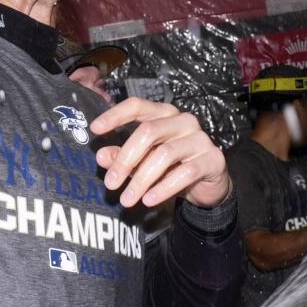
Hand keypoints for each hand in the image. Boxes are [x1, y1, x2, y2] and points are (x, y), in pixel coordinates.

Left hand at [90, 97, 229, 208]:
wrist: (209, 185)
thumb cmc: (173, 167)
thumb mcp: (144, 162)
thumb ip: (124, 156)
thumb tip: (101, 156)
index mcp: (164, 114)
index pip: (138, 105)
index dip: (116, 115)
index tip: (95, 129)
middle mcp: (183, 121)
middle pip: (148, 132)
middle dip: (125, 159)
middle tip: (110, 183)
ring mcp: (200, 138)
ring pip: (164, 154)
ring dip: (141, 179)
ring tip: (127, 199)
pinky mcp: (212, 159)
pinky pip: (185, 173)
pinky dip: (164, 188)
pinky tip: (149, 200)